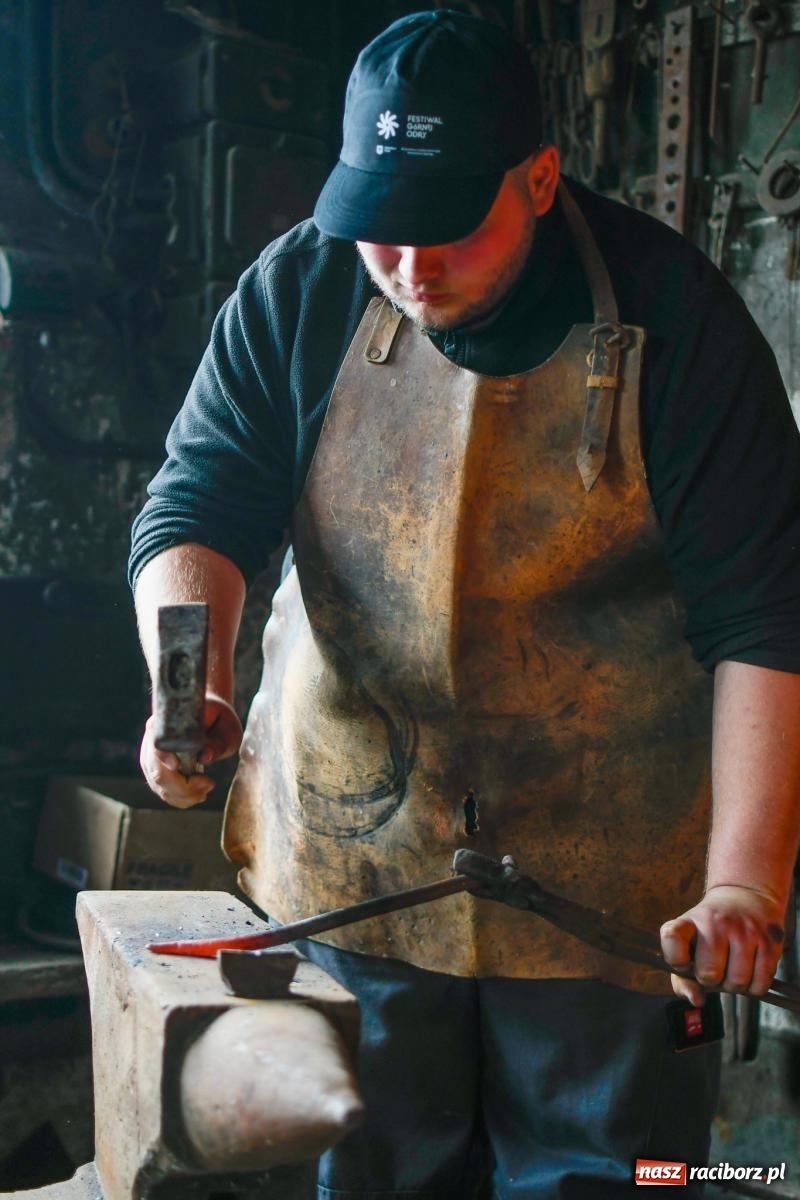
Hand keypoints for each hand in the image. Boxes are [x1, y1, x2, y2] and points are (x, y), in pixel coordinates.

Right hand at [139, 694, 242, 808]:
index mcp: (165, 722)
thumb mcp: (225, 727)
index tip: (177, 766)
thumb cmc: (219, 719)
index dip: (162, 757)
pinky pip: (164, 791)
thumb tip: (204, 757)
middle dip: (183, 787)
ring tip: (207, 789)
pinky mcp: (157, 771)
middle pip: (157, 773)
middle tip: (209, 784)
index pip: (156, 743)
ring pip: (159, 786)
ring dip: (184, 796)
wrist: (210, 715)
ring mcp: (151, 757)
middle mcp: (152, 740)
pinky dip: (181, 799)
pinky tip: (199, 795)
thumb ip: (218, 742)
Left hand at [660, 885, 785, 1006]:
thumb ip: (683, 977)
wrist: (746, 894)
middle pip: (709, 975)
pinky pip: (760, 985)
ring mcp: (744, 930)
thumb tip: (697, 1000)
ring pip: (737, 983)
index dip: (676, 960)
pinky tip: (750, 970)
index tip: (685, 962)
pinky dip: (754, 987)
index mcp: (689, 920)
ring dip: (734, 986)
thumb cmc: (712, 930)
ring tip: (733, 968)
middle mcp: (716, 922)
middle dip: (712, 981)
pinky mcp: (770, 941)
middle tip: (716, 968)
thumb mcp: (689, 942)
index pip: (670, 937)